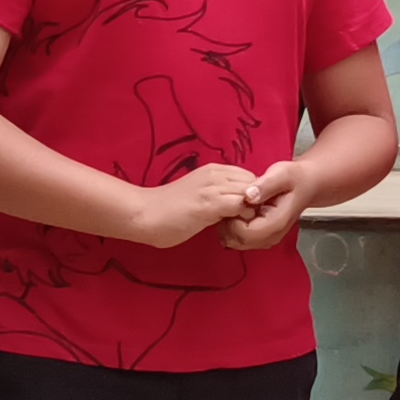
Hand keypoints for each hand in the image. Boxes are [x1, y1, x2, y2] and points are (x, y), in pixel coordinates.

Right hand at [120, 163, 264, 249]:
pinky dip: (242, 218)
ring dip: (250, 212)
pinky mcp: (209, 203)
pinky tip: (231, 229)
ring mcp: (212, 187)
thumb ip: (219, 196)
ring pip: (250, 193)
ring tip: (238, 226)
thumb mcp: (200, 196)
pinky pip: (240, 205)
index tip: (244, 213)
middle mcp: (215, 174)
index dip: (252, 195)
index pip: (249, 176)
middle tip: (244, 222)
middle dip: (256, 203)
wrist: (143, 214)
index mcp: (214, 170)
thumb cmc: (169, 210)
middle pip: (254, 183)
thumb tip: (240, 206)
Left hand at [217, 156, 309, 251]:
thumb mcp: (281, 174)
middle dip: (227, 226)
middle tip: (225, 206)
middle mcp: (272, 235)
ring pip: (238, 243)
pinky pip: (241, 240)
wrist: (306, 184)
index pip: (246, 233)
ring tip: (229, 208)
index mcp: (276, 222)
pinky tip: (234, 213)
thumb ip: (265, 185)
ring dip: (228, 228)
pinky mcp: (263, 236)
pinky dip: (233, 230)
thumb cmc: (294, 178)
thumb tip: (248, 195)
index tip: (230, 204)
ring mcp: (267, 238)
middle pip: (240, 241)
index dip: (232, 221)